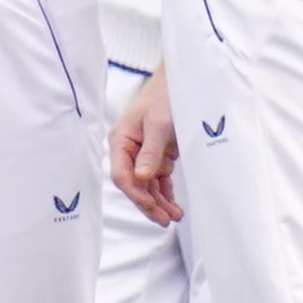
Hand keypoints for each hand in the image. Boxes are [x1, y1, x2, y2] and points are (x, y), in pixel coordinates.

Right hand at [108, 73, 179, 225]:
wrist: (181, 82)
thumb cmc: (165, 97)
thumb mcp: (159, 124)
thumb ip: (150, 152)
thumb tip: (141, 178)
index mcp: (121, 140)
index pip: (121, 175)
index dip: (135, 193)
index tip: (153, 204)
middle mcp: (129, 150)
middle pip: (134, 185)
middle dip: (149, 204)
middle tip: (166, 220)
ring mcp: (143, 154)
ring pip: (147, 186)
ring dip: (160, 202)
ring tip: (176, 216)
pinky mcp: (157, 155)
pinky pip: (159, 180)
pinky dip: (166, 193)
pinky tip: (174, 205)